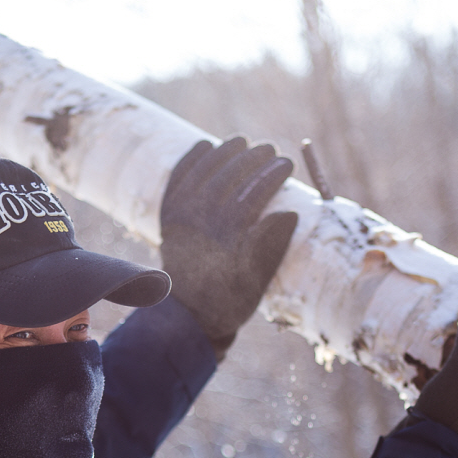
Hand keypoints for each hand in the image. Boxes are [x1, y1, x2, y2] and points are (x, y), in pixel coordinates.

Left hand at [160, 137, 298, 359]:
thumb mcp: (256, 282)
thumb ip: (271, 248)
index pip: (250, 198)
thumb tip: (289, 214)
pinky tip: (205, 146)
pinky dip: (190, 161)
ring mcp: (179, 220)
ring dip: (222, 153)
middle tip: (270, 148)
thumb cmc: (229, 302)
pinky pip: (177, 181)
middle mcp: (198, 227)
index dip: (270, 177)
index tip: (288, 164)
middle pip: (225, 180)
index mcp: (224, 244)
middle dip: (250, 159)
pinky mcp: (168, 218)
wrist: (186, 316)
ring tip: (242, 141)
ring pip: (200, 175)